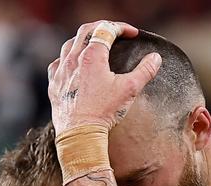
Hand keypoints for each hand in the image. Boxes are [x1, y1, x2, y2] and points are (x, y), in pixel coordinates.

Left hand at [47, 20, 161, 136]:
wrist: (80, 134)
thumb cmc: (104, 112)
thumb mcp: (130, 90)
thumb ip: (145, 71)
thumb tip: (156, 58)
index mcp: (92, 56)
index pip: (106, 30)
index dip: (121, 28)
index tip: (133, 33)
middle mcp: (73, 59)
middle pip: (86, 31)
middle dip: (102, 27)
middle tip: (115, 31)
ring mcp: (61, 71)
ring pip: (69, 44)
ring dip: (83, 40)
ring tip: (95, 44)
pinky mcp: (54, 85)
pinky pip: (57, 63)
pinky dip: (67, 58)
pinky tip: (73, 64)